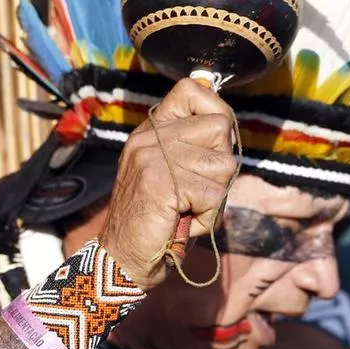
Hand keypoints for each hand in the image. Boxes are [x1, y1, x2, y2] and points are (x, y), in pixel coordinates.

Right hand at [99, 78, 237, 287]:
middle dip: (220, 166)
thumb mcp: (173, 174)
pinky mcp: (161, 182)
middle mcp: (150, 137)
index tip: (209, 146)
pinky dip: (207, 218)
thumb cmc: (158, 221)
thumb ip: (194, 147)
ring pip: (224, 165)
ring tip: (187, 210)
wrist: (122, 259)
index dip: (215, 111)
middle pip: (221, 127)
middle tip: (195, 191)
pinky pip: (214, 195)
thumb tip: (227, 123)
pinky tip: (183, 223)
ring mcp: (153, 157)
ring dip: (215, 198)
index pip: (191, 89)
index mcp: (152, 130)